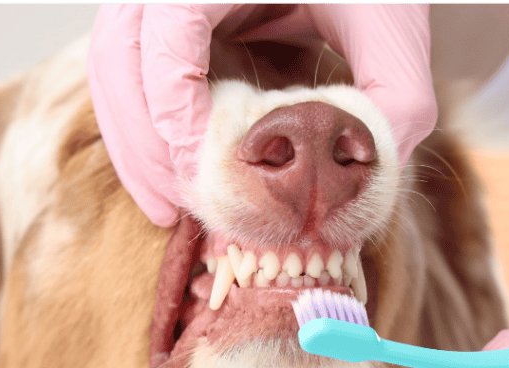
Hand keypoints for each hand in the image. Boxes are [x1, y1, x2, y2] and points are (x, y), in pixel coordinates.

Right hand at [87, 3, 436, 226]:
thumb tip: (363, 177)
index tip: (201, 166)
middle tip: (178, 204)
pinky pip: (132, 74)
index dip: (171, 101)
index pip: (167, 25)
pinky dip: (145, 129)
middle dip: (144, 140)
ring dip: (135, 142)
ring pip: (113, 66)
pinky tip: (175, 174)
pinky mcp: (168, 23)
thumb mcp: (393, 25)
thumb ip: (394, 97)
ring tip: (168, 204)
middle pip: (120, 52)